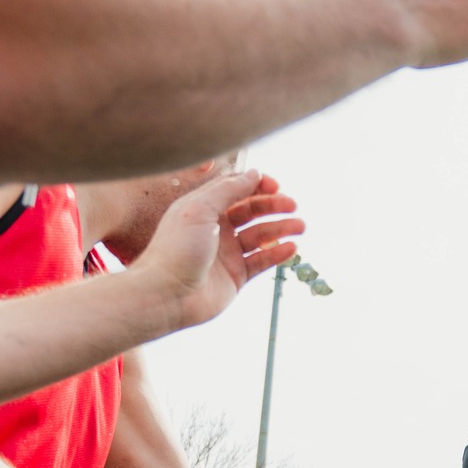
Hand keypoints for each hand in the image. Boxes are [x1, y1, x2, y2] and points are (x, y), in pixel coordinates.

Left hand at [130, 172, 304, 330]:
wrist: (167, 293)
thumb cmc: (177, 248)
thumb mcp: (200, 208)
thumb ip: (229, 189)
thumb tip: (255, 174)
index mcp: (204, 208)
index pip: (236, 190)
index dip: (257, 185)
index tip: (275, 186)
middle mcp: (216, 229)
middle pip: (251, 211)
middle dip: (273, 206)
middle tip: (293, 206)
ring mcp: (227, 253)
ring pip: (261, 236)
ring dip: (281, 229)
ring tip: (300, 227)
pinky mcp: (236, 276)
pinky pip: (262, 261)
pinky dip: (278, 253)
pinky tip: (291, 247)